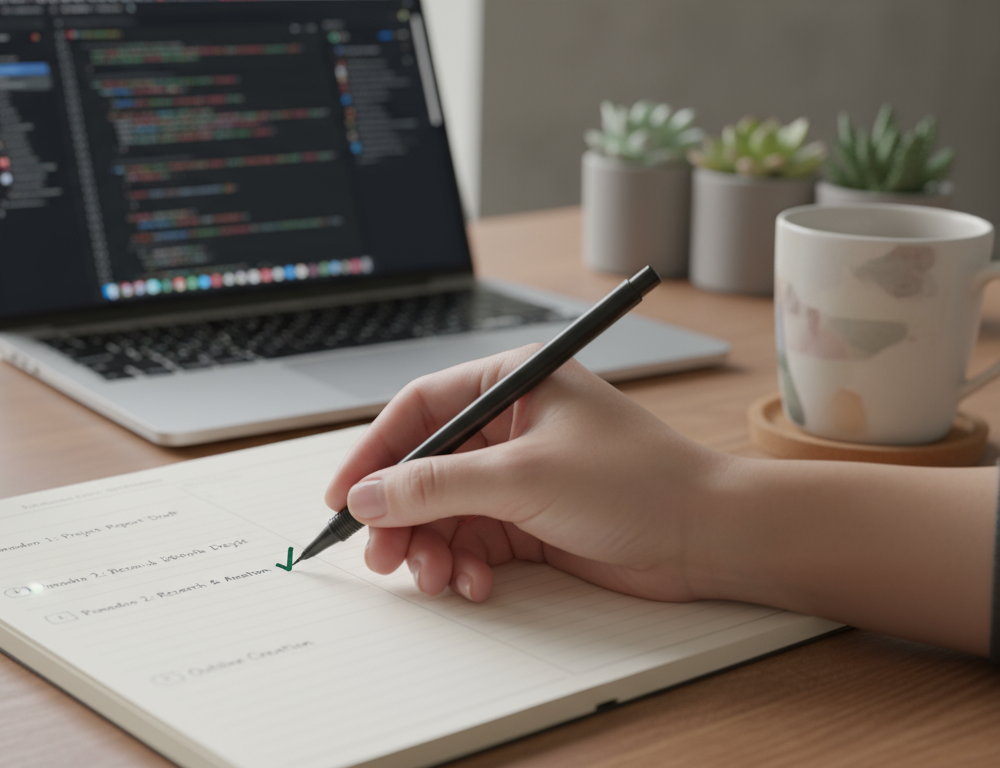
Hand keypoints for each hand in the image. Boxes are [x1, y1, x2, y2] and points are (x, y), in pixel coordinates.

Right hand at [324, 345, 732, 602]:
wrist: (708, 538)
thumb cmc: (637, 482)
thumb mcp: (523, 477)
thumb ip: (437, 487)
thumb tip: (369, 496)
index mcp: (509, 385)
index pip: (417, 411)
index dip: (373, 454)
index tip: (343, 496)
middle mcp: (509, 427)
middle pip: (423, 469)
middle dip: (400, 516)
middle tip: (383, 556)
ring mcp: (518, 476)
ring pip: (443, 513)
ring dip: (430, 549)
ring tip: (435, 578)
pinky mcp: (530, 521)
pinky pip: (472, 542)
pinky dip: (464, 566)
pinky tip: (475, 584)